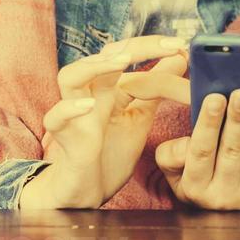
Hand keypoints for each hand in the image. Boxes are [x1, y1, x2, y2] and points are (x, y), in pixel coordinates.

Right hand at [19, 35, 187, 208]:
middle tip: (168, 46)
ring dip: (96, 66)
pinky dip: (70, 108)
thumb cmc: (109, 154)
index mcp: (108, 87)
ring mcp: (74, 113)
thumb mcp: (140, 117)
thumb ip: (155, 89)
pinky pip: (56, 117)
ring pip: (70, 76)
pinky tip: (89, 106)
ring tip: (123, 62)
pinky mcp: (63, 136)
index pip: (127, 53)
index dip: (154, 46)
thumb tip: (179, 57)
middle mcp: (90, 93)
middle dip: (136, 47)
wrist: (88, 193)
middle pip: (103, 56)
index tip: (183, 46)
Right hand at [154, 90, 239, 209]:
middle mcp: (222, 195)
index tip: (216, 97)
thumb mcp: (178, 176)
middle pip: (232, 151)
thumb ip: (172, 156)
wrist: (234, 227)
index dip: (209, 124)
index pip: (201, 151)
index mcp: (195, 185)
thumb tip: (185, 140)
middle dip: (238, 121)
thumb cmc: (204, 185)